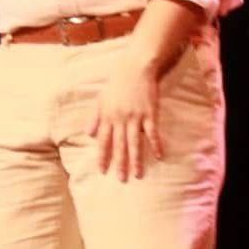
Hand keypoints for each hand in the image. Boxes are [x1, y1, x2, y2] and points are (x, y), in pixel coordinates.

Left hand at [88, 57, 163, 181]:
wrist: (136, 67)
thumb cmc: (118, 82)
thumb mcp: (101, 99)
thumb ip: (95, 117)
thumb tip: (88, 134)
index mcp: (107, 116)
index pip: (103, 141)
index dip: (103, 157)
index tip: (103, 171)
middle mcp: (120, 119)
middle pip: (119, 145)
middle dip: (120, 164)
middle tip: (121, 180)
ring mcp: (135, 117)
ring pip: (135, 142)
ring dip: (136, 160)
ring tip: (138, 175)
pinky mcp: (150, 113)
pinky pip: (152, 132)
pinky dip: (156, 144)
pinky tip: (159, 155)